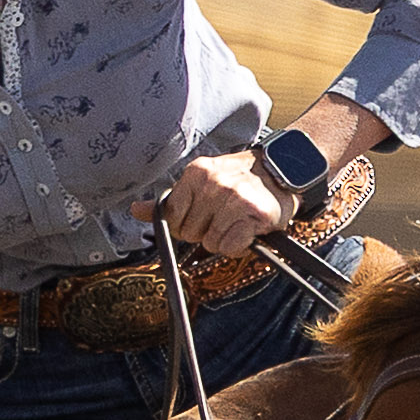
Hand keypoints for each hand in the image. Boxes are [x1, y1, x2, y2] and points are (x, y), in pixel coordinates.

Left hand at [149, 149, 290, 257]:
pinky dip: (239, 246)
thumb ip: (170, 201)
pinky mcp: (253, 213)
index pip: (171, 216)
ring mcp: (233, 196)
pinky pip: (230, 248)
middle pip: (189, 233)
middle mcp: (212, 182)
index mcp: (196, 172)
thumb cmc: (239, 182)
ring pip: (210, 243)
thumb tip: (136, 210)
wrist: (283, 172)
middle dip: (206, 232)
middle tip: (225, 218)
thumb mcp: (202, 182)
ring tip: (238, 222)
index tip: (204, 216)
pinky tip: (248, 230)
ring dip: (224, 240)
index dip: (185, 224)